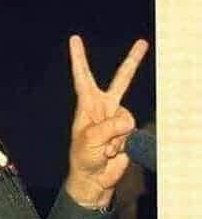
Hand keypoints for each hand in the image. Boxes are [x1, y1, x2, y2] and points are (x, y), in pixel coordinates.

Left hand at [66, 35, 148, 208]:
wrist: (94, 179)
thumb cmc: (83, 158)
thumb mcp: (89, 140)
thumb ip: (108, 127)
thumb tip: (126, 122)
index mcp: (87, 105)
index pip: (83, 77)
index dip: (79, 59)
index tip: (74, 39)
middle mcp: (104, 108)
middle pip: (121, 81)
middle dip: (133, 62)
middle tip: (143, 42)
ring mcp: (118, 119)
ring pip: (127, 117)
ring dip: (116, 136)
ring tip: (104, 148)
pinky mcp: (128, 132)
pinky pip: (132, 132)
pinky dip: (123, 144)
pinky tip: (114, 152)